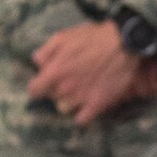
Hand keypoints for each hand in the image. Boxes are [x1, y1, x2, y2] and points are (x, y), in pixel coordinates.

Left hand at [28, 21, 156, 124]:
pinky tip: (85, 106)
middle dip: (54, 90)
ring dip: (67, 102)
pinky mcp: (97, 105)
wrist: (121, 45)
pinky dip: (81, 115)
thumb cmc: (91, 38)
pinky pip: (82, 119)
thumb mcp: (62, 37)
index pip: (35, 90)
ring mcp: (81, 98)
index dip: (36, 88)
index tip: (41, 85)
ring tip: (76, 92)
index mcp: (54, 71)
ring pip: (65, 108)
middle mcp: (65, 88)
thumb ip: (46, 52)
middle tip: (65, 81)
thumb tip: (38, 64)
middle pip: (51, 97)